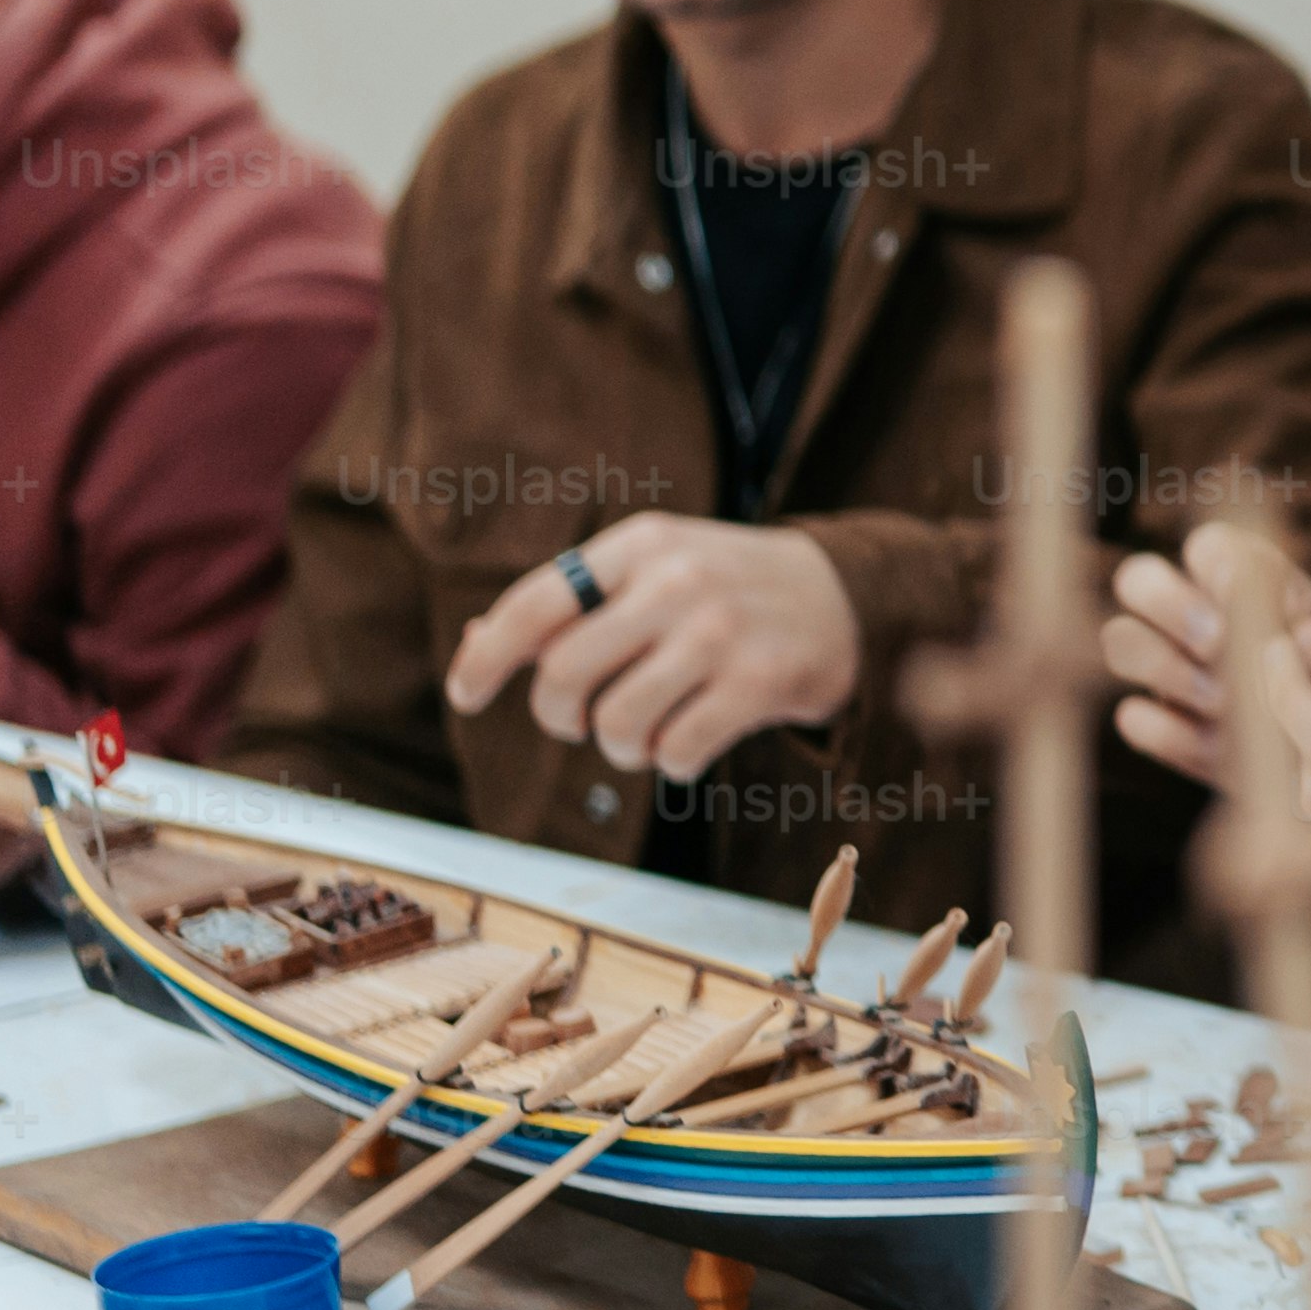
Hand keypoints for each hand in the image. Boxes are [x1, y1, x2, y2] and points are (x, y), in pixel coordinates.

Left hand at [443, 515, 865, 779]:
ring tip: (642, 734)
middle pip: (565, 675)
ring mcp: (721, 632)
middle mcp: (676, 581)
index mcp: (639, 546)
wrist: (846, 594)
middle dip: (559, 717)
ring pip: (617, 722)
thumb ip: (569, 606)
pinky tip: (689, 742)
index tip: (465, 696)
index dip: (487, 658)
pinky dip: (669, 763)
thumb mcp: (650, 570)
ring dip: (619, 747)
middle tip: (580, 723)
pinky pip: (675, 752)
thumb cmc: (723, 589)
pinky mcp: (761, 681)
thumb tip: (475, 645)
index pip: (534, 604)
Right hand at [1097, 518, 1310, 793]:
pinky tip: (1214, 741)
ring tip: (1224, 699)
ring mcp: (1168, 667)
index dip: (1218, 568)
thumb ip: (1288, 609)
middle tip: (1218, 645)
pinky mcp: (1167, 727)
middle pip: (1136, 578)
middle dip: (1172, 608)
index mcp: (1238, 574)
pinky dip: (1166, 730)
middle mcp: (1189, 610)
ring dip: (1166, 668)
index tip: (1247, 599)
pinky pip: (1134, 718)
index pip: (1204, 546)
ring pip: (1120, 639)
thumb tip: (1244, 589)